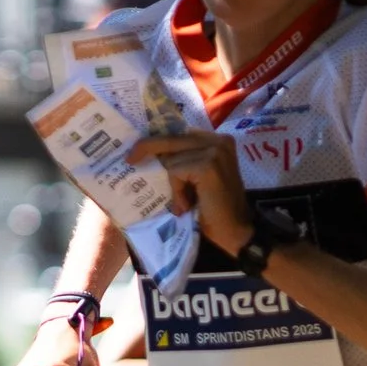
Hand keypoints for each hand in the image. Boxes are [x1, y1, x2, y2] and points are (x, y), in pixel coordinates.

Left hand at [132, 127, 252, 254]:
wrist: (236, 232)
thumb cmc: (215, 209)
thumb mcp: (198, 179)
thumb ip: (185, 161)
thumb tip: (151, 152)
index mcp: (218, 141)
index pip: (181, 133)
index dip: (159, 140)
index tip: (139, 149)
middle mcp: (219, 140)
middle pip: (172, 139)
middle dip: (148, 148)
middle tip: (130, 159)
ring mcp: (216, 151)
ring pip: (172, 159)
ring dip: (172, 184)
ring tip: (183, 204)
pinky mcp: (209, 165)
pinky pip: (176, 171)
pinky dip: (176, 190)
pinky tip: (186, 205)